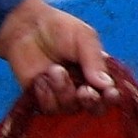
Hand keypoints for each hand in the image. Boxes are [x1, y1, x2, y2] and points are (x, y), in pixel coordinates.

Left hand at [0, 0, 116, 111]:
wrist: (26, 27)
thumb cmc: (58, 28)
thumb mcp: (83, 37)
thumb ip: (95, 60)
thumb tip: (107, 85)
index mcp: (97, 72)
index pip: (110, 93)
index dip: (111, 97)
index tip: (110, 93)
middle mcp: (82, 87)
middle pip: (94, 108)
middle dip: (91, 102)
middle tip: (84, 91)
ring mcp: (62, 95)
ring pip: (71, 108)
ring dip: (63, 91)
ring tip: (54, 69)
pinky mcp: (42, 99)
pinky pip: (49, 109)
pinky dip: (46, 95)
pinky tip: (41, 78)